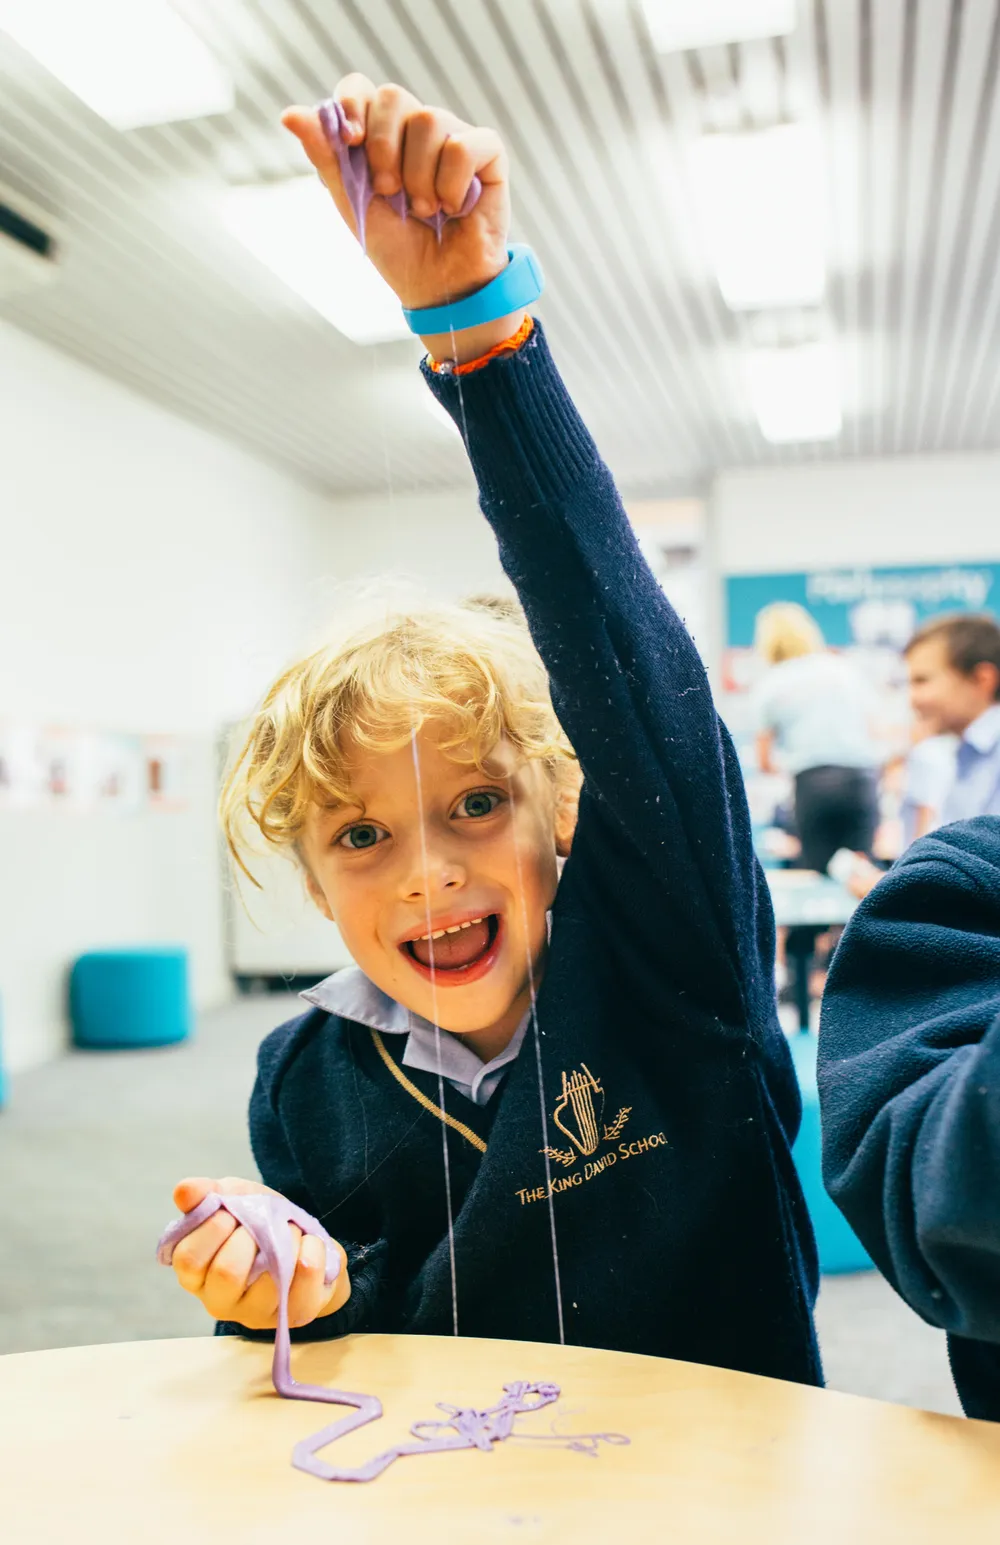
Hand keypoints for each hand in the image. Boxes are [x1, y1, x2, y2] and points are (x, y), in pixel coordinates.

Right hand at [168, 1176, 349, 1330]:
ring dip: (286, 1241)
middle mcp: (220, 1300)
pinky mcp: (292, 1316)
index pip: (189, 1260)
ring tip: (289, 1228)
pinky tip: (309, 1242)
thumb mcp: (233, 1197)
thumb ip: (206, 1193)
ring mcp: (256, 1313)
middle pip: (226, 1273)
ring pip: (268, 1283)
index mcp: (196, 1274)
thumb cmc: (258, 1220)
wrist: (302, 1235)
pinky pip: (303, 1291)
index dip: (212, 1227)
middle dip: (250, 1235)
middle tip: (261, 1221)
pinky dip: (312, 1255)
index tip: (229, 1211)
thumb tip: (182, 1191)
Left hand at [282, 76, 524, 361]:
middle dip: (384, 148)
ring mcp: (453, 137)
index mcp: (380, 135)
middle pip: (393, 96)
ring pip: (429, 120)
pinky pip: (464, 145)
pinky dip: (452, 184)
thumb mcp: (352, 203)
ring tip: (424, 210)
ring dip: (419, 177)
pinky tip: (454, 208)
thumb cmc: (397, 248)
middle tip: (389, 191)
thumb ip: (326, 156)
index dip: (352, 105)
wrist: (437, 287)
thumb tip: (289, 113)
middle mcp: (416, 129)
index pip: (360, 88)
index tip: (351, 143)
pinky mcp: (488, 153)